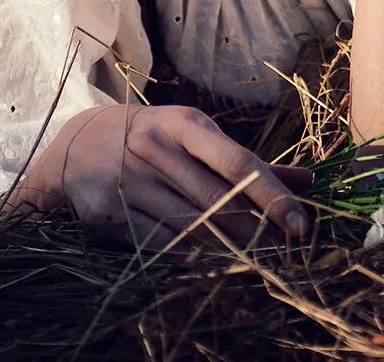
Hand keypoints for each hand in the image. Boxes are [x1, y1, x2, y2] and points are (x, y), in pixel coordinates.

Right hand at [7, 103, 312, 251]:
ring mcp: (128, 182)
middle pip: (217, 200)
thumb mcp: (197, 134)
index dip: (272, 195)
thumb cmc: (153, 138)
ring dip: (227, 246)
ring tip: (253, 255)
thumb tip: (308, 182)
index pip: (238, 161)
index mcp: (184, 124)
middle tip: (281, 246)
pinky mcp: (108, 213)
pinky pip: (160, 243)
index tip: (300, 223)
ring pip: (191, 226)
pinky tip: (212, 259)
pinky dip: (190, 254)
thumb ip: (251, 161)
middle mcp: (154, 149)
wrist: (76, 145)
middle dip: (254, 228)